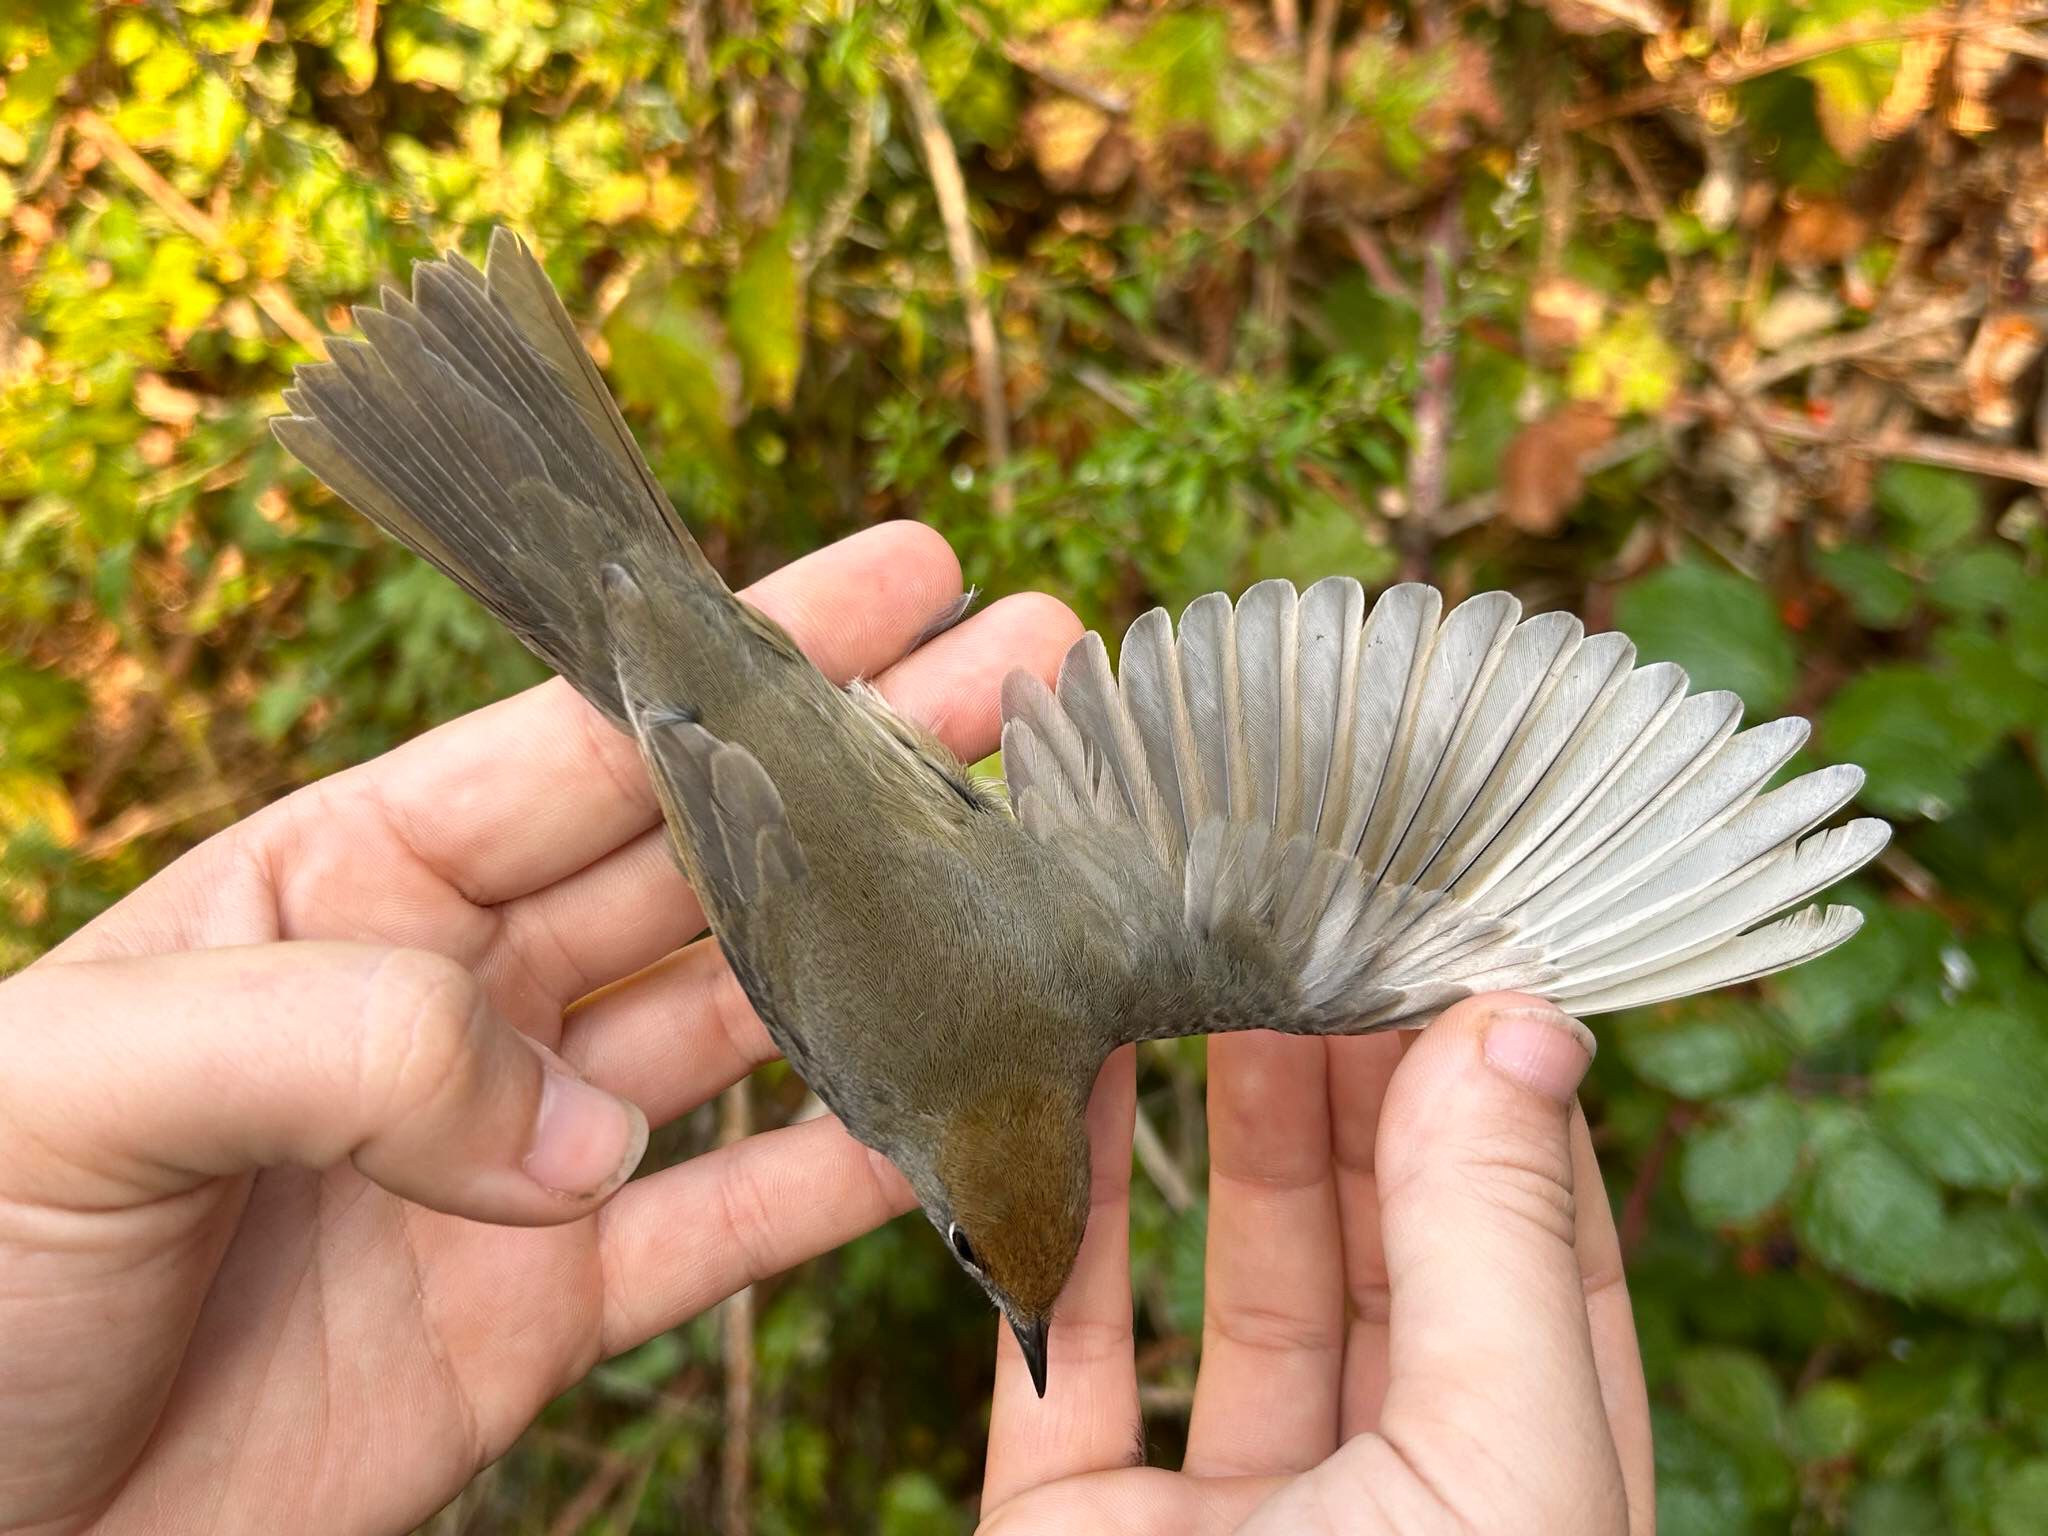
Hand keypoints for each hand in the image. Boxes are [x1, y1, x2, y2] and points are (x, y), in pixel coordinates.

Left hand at [0, 524, 1079, 1535]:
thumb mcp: (86, 1087)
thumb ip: (348, 1039)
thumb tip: (586, 1129)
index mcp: (338, 885)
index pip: (581, 742)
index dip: (750, 653)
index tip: (908, 573)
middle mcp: (453, 994)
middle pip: (707, 858)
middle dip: (870, 764)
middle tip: (1033, 669)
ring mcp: (512, 1149)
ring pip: (750, 1023)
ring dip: (898, 944)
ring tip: (1047, 863)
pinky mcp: (544, 1307)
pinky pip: (734, 1230)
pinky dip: (860, 1179)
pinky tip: (980, 1109)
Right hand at [976, 997, 1652, 1534]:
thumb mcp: (1498, 1465)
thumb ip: (1496, 1244)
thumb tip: (1516, 1025)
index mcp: (1532, 1493)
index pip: (1548, 1258)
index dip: (1507, 1097)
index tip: (1462, 949)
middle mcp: (1393, 1496)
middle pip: (1393, 1247)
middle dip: (1370, 1081)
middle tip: (1334, 929)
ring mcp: (1232, 1512)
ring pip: (1249, 1278)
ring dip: (1240, 1123)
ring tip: (1234, 970)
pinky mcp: (1071, 1525)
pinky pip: (1067, 1336)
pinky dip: (1073, 1205)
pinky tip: (1087, 1079)